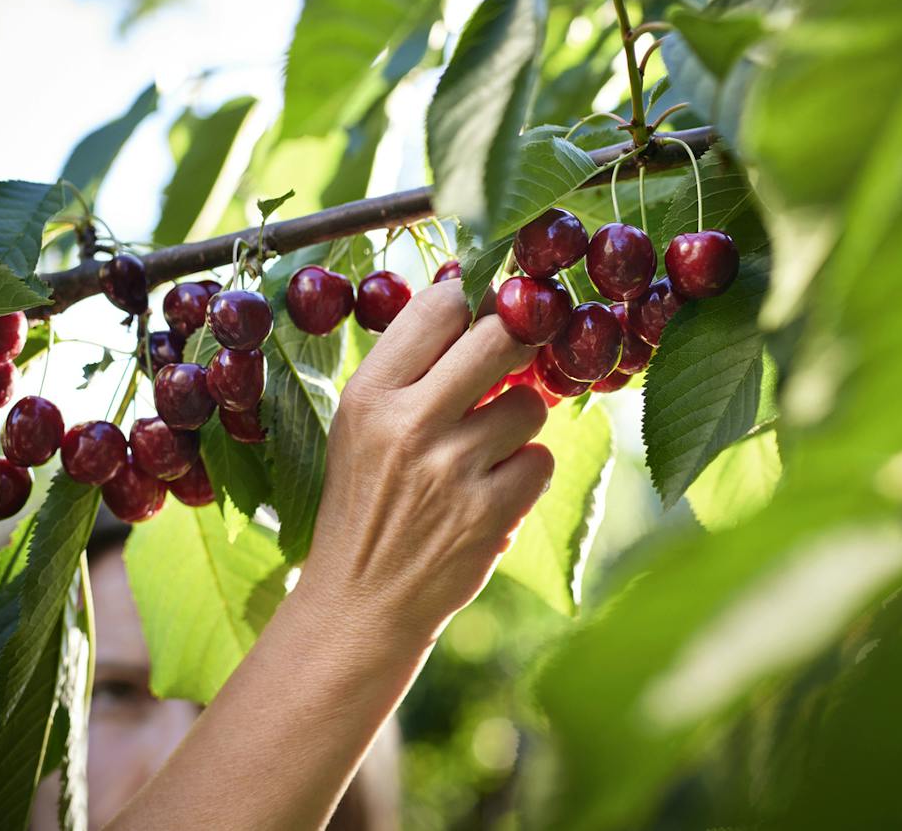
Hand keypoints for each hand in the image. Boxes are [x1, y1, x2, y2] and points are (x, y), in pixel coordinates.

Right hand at [299, 279, 552, 644]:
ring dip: (519, 422)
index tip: (482, 319)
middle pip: (500, 338)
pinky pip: (541, 459)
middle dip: (515, 347)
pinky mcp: (488, 514)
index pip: (439, 308)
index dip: (473, 306)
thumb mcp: (360, 427)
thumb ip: (410, 369)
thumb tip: (472, 299)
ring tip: (487, 449)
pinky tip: (493, 492)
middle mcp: (407, 424)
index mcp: (369, 395)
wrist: (360, 603)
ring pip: (530, 403)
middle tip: (508, 365)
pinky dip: (526, 474)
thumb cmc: (367, 502)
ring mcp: (451, 470)